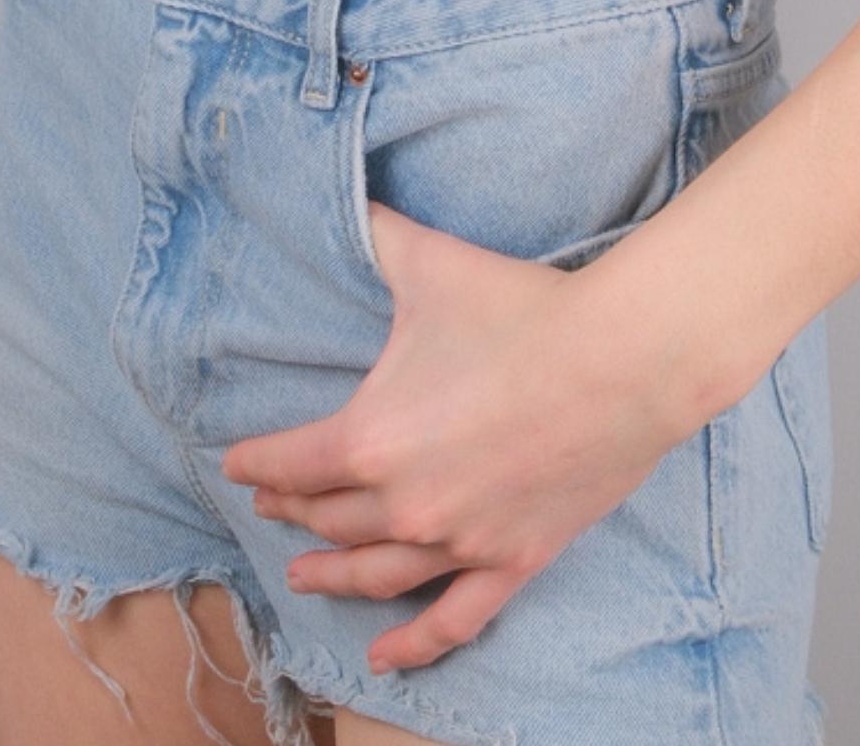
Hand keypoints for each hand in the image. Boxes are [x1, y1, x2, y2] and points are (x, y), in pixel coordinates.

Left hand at [217, 202, 703, 674]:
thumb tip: (344, 201)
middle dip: (295, 509)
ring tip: (304, 575)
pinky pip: (453, 618)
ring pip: (376, 574)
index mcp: (371, 440)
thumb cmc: (522, 310)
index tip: (238, 465)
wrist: (621, 360)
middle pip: (329, 517)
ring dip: (333, 576)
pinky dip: (414, 644)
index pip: (291, 463)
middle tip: (274, 503)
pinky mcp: (511, 560)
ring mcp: (459, 542)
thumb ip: (376, 235)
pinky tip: (386, 657)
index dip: (258, 464)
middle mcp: (405, 505)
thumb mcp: (430, 263)